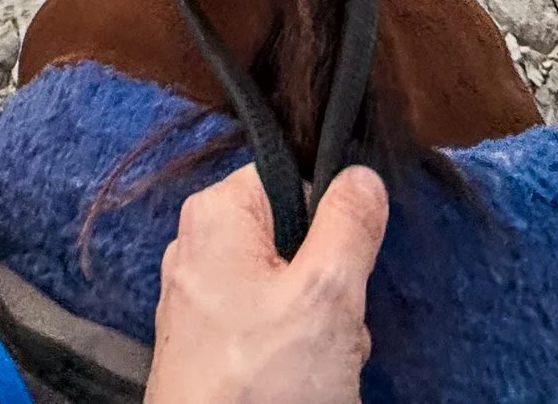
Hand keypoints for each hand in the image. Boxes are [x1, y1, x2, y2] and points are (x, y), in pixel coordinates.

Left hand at [146, 165, 387, 403]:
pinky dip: (294, 353)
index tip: (348, 259)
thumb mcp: (327, 294)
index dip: (331, 215)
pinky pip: (269, 328)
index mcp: (215, 214)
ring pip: (287, 288)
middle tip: (335, 323)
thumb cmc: (264, 383)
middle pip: (293, 236)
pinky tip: (302, 384)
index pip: (290, 176)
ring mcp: (200, 301)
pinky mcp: (207, 347)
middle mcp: (197, 248)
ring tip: (319, 364)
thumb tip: (359, 175)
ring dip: (319, 324)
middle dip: (329, 280)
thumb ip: (349, 223)